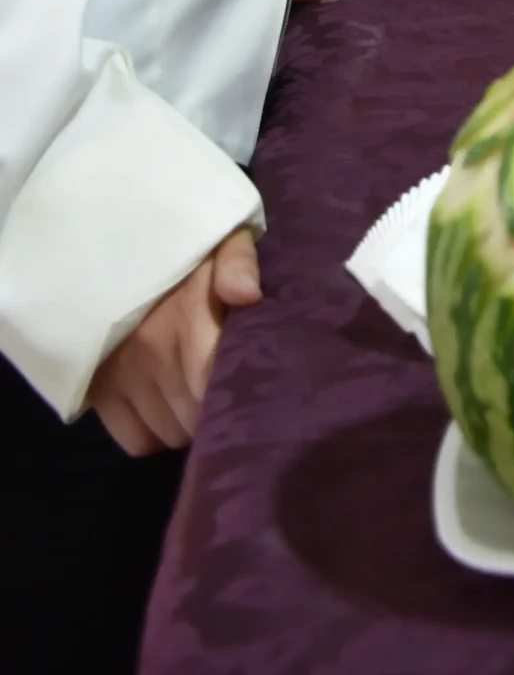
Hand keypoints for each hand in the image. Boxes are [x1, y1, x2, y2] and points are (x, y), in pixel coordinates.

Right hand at [87, 228, 261, 456]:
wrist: (109, 240)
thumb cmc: (180, 244)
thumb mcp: (219, 235)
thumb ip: (239, 262)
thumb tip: (248, 296)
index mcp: (190, 317)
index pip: (219, 387)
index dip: (242, 395)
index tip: (255, 388)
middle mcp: (154, 354)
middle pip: (198, 417)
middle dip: (217, 410)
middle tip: (227, 391)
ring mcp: (122, 375)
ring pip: (170, 432)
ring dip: (188, 422)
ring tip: (197, 396)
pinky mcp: (97, 389)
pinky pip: (136, 439)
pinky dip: (155, 433)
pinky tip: (168, 408)